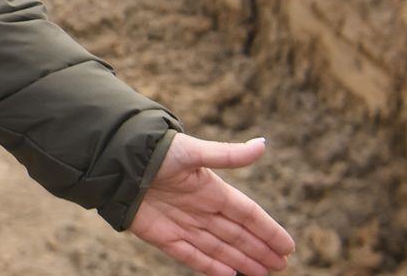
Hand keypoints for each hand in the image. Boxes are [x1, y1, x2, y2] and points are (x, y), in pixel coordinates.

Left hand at [129, 134, 295, 275]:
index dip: (268, 230)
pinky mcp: (163, 236)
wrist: (118, 162)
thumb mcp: (194, 152)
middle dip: (259, 250)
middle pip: (236, 234)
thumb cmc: (157, 152)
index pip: (247, 213)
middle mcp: (200, 208)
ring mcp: (182, 223)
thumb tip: (263, 144)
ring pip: (218, 247)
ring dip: (241, 260)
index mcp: (211, 188)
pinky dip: (209, 266)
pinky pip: (190, 255)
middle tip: (281, 266)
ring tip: (262, 274)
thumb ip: (229, 155)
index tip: (288, 246)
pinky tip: (229, 275)